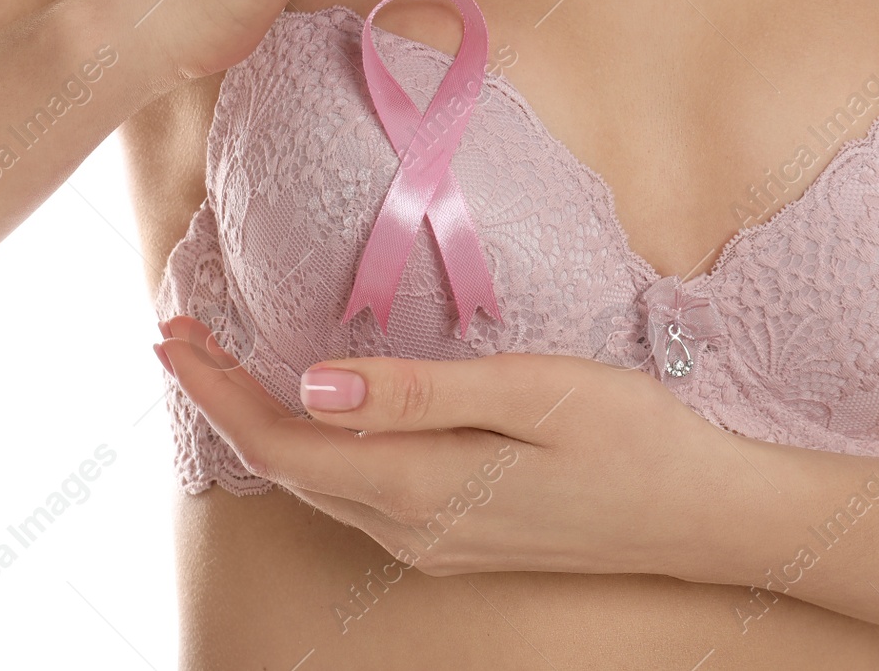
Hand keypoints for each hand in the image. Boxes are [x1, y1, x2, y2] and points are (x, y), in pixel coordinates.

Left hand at [155, 315, 765, 580]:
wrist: (706, 514)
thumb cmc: (630, 437)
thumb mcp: (529, 394)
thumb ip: (416, 393)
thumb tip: (310, 386)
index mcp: (420, 487)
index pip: (282, 442)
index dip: (218, 391)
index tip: (171, 333)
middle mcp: (411, 530)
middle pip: (287, 467)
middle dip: (225, 401)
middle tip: (182, 334)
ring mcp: (434, 544)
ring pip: (318, 485)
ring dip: (263, 425)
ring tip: (226, 365)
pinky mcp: (458, 540)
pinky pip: (356, 495)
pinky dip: (312, 448)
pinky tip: (314, 413)